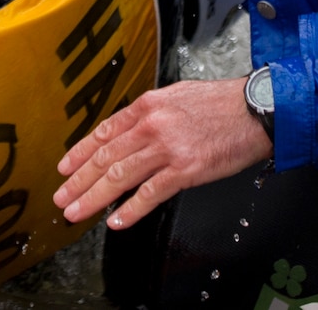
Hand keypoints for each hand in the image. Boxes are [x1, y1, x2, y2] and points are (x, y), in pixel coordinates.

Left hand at [53, 77, 271, 229]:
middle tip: (62, 197)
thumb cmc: (220, 104)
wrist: (255, 109)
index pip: (104, 132)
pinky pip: (150, 193)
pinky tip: (117, 221)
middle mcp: (152, 125)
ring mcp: (168, 147)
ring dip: (94, 197)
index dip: (80, 153)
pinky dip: (130, 209)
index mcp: (148, 106)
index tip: (65, 168)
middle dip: (79, 180)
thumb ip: (151, 114)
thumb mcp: (177, 96)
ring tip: (78, 212)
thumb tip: (129, 131)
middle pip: (105, 157)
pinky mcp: (186, 169)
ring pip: (120, 176)